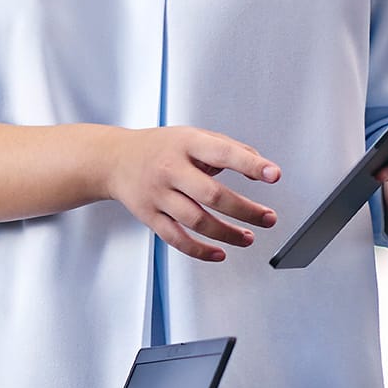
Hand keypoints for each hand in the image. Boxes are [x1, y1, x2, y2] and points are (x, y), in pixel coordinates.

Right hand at [104, 125, 281, 261]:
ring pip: (196, 220)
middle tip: (268, 218)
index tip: (274, 175)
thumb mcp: (194, 135)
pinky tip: (219, 253)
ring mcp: (158, 194)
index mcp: (186, 144)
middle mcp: (170, 169)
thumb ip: (228, 148)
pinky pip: (176, 238)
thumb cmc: (160, 148)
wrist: (114, 159)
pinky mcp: (150, 216)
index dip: (250, 165)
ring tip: (248, 237)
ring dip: (227, 233)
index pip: (222, 153)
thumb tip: (259, 169)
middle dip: (245, 209)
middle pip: (211, 194)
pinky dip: (199, 250)